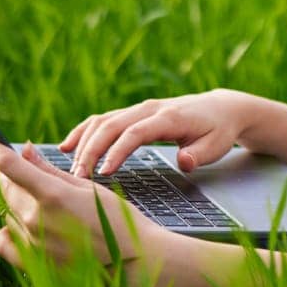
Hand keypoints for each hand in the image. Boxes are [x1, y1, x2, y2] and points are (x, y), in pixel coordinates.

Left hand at [0, 129, 163, 269]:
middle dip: (15, 176)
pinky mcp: (31, 264)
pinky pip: (5, 240)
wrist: (132, 264)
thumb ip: (50, 171)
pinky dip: (10, 229)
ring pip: (10, 212)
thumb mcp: (87, 188)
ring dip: (21, 203)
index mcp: (52, 195)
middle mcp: (36, 220)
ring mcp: (31, 244)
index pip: (8, 165)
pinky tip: (25, 226)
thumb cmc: (116, 220)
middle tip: (34, 174)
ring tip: (52, 209)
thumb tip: (25, 150)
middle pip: (8, 188)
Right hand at [60, 87, 257, 178]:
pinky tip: (66, 147)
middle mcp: (149, 109)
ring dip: (83, 143)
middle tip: (78, 177)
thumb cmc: (218, 130)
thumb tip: (184, 161)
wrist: (221, 108)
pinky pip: (102, 119)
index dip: (117, 151)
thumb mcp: (216, 146)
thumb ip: (199, 155)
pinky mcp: (133, 114)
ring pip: (102, 121)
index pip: (136, 133)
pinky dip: (83, 131)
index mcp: (168, 117)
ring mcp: (139, 109)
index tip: (104, 172)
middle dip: (91, 150)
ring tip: (71, 169)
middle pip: (111, 125)